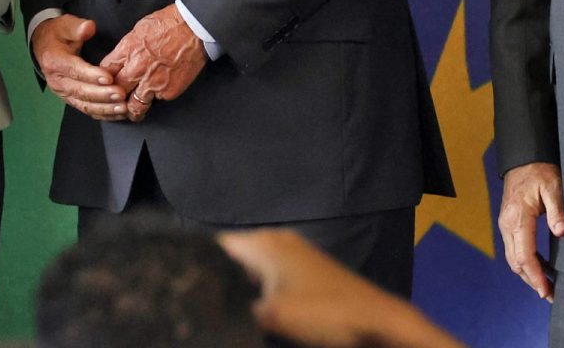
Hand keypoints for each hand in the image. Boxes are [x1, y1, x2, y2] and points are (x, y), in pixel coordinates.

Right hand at [33, 14, 125, 120]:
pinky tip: (117, 114)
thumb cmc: (57, 35)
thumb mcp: (64, 25)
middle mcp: (57, 81)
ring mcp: (63, 93)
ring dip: (104, 108)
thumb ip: (77, 27)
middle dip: (102, 95)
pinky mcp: (70, 99)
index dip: (92, 75)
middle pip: (80, 91)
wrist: (44, 47)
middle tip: (120, 94)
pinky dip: (103, 113)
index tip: (108, 77)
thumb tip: (89, 27)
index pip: (74, 70)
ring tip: (122, 108)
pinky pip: (87, 109)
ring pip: (84, 104)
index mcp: (55, 61)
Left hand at [100, 4, 206, 121]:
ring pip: (134, 106)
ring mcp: (152, 83)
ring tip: (131, 112)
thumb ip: (126, 49)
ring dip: (131, 110)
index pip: (104, 72)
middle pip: (115, 92)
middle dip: (113, 98)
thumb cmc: (168, 23)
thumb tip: (120, 59)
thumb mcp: (138, 30)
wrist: (194, 28)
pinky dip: (157, 99)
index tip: (105, 83)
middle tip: (115, 101)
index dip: (103, 79)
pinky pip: (157, 101)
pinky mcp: (168, 92)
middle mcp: (136, 70)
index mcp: (126, 51)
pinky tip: (157, 95)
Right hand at [218, 229, 462, 347]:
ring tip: (225, 313)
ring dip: (240, 291)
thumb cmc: (324, 315)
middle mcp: (276, 241)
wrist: (380, 323)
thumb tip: (211, 313)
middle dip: (218, 281)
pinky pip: (271, 279)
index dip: (197, 266)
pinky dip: (261, 295)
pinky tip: (257, 316)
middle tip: (203, 307)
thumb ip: (236, 310)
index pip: (214, 246)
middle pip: (232, 258)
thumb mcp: (271, 317)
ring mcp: (295, 256)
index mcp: (263, 243)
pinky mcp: (308, 273)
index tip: (184, 289)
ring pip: (252, 271)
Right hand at [497, 162, 563, 301]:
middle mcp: (507, 225)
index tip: (546, 290)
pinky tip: (541, 269)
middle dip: (532, 281)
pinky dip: (526, 263)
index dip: (535, 276)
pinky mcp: (509, 225)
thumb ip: (558, 210)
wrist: (523, 160)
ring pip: (513, 258)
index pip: (524, 255)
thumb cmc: (538, 172)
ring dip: (528, 274)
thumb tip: (562, 232)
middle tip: (550, 295)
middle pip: (516, 262)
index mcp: (518, 218)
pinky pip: (514, 250)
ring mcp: (506, 225)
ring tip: (547, 287)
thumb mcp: (553, 187)